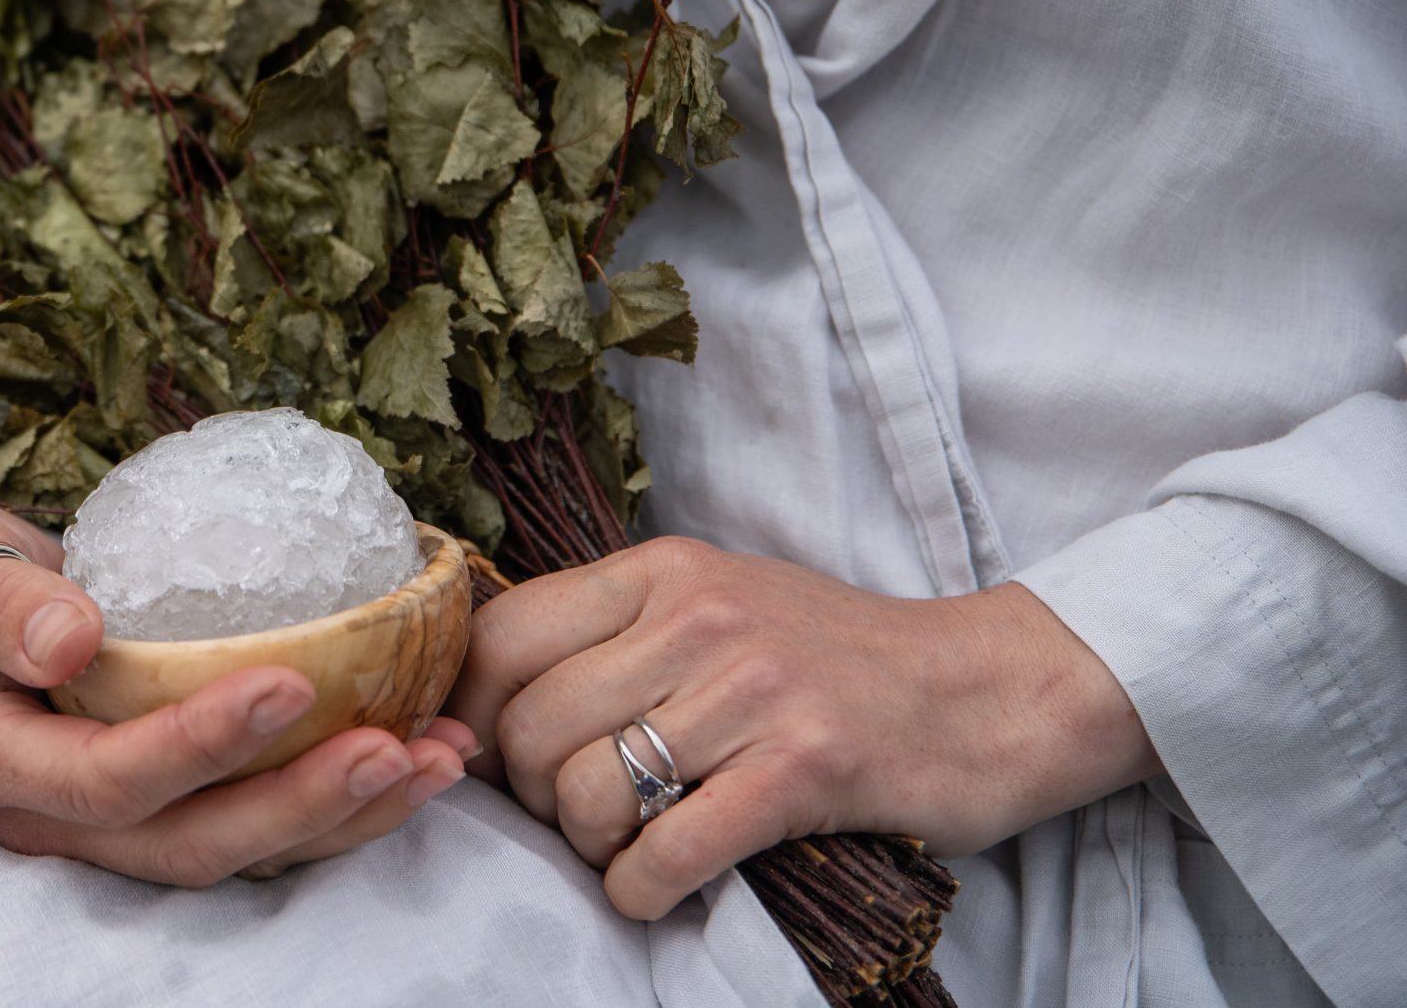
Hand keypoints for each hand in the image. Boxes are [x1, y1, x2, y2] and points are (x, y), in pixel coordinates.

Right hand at [0, 506, 473, 885]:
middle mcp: (61, 820)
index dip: (196, 745)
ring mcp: (127, 829)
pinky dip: (354, 798)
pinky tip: (428, 746)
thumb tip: (70, 638)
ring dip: (347, 816)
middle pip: (187, 844)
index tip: (287, 681)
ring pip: (242, 852)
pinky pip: (270, 823)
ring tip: (436, 756)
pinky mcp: (184, 811)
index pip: (104, 778)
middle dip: (296, 803)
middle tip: (391, 747)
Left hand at [447, 536, 1157, 919]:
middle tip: (576, 821)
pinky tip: (659, 890)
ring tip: (627, 850)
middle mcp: (696, 618)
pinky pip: (671, 850)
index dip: (471, 713)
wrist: (991, 689)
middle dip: (532, 796)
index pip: (503, 637)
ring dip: (590, 848)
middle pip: (530, 726)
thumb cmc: (835, 659)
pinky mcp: (804, 769)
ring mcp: (752, 691)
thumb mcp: (715, 605)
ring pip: (587, 791)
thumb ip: (614, 633)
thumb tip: (493, 697)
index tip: (487, 758)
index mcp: (661, 573)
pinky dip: (643, 890)